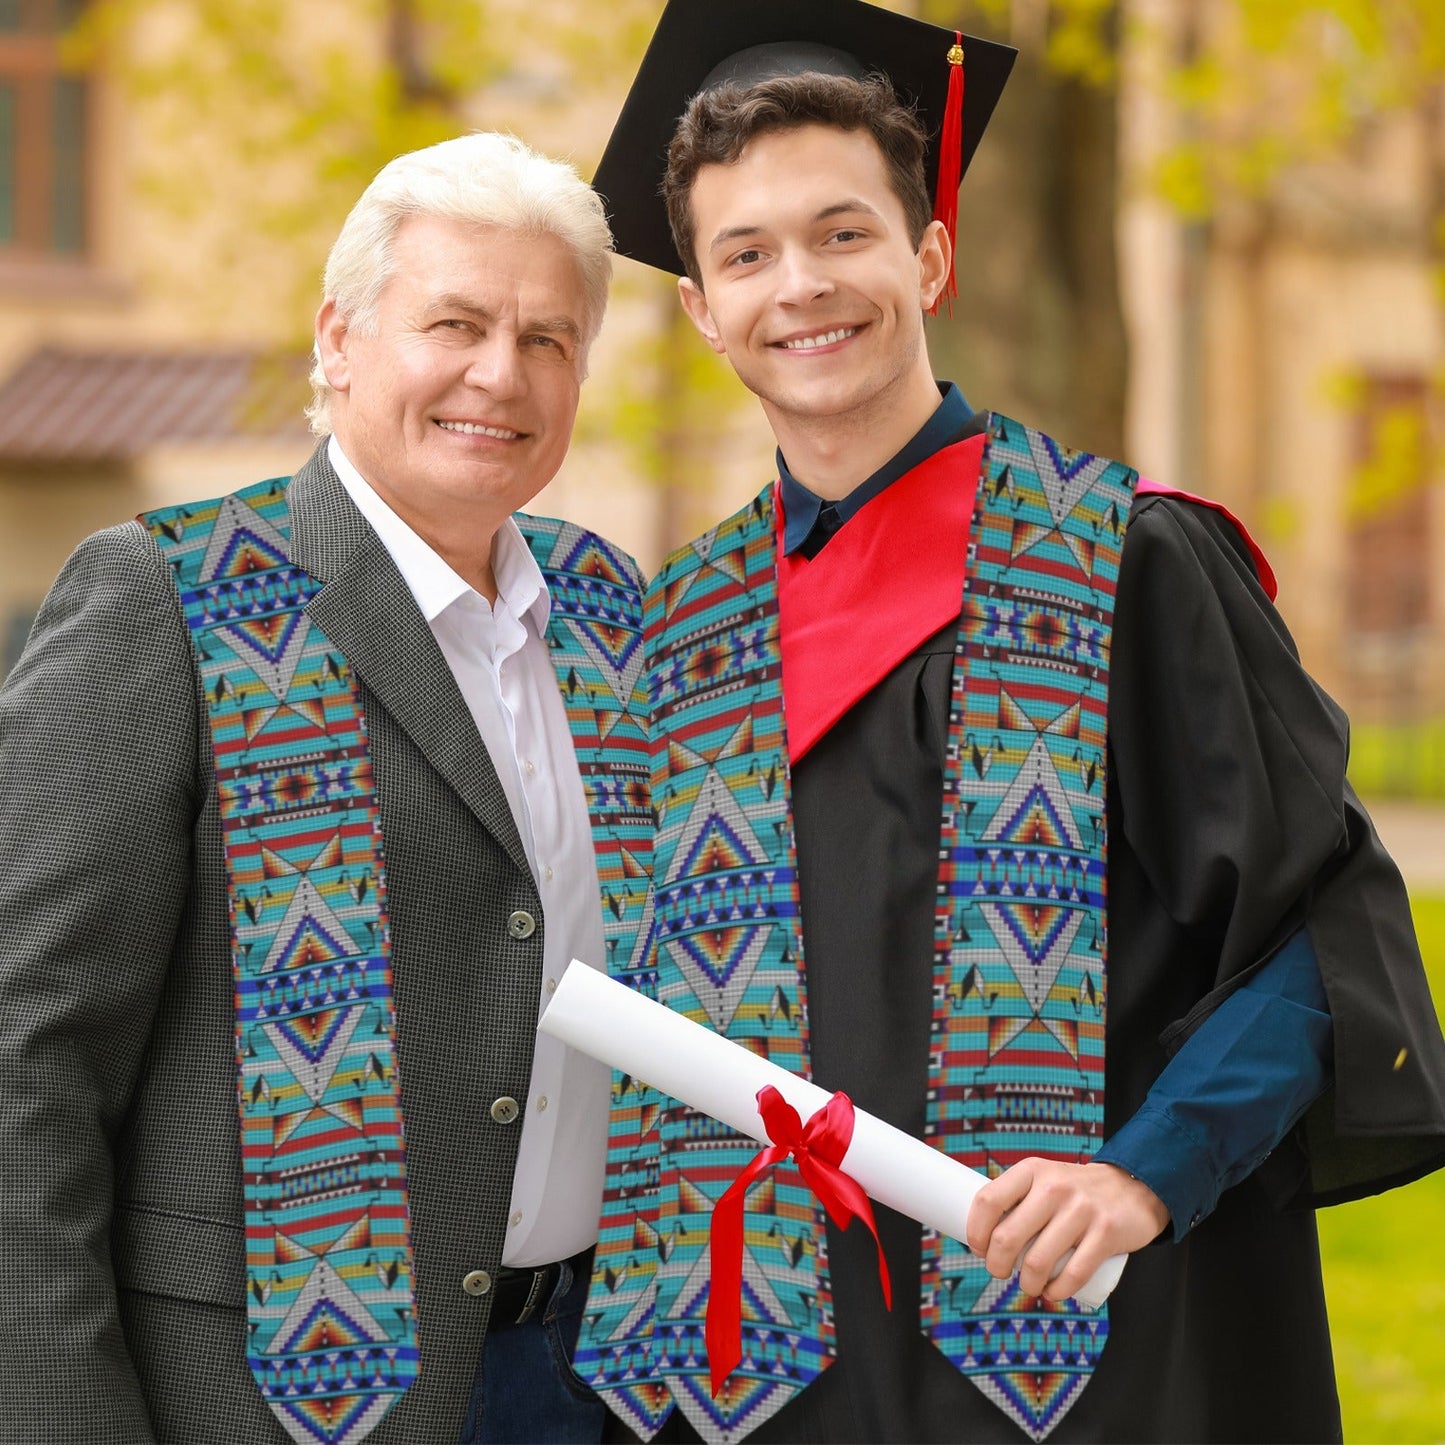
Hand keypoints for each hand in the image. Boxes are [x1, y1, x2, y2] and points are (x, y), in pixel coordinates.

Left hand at [964, 1159, 1169, 1302]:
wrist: (1132, 1187)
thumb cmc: (1075, 1191)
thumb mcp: (1044, 1178)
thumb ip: (1018, 1198)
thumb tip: (982, 1234)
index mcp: (1032, 1170)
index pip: (988, 1201)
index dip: (975, 1231)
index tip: (978, 1248)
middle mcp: (1053, 1187)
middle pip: (1007, 1237)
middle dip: (995, 1265)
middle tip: (999, 1272)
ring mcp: (1081, 1210)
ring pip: (1037, 1262)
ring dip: (1026, 1284)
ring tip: (1028, 1285)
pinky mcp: (1106, 1233)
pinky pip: (1073, 1274)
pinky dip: (1057, 1292)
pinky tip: (1051, 1292)